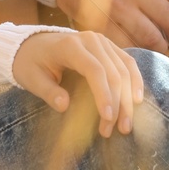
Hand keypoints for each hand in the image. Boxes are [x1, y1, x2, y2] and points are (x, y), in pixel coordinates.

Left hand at [11, 30, 145, 136]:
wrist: (32, 44)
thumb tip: (64, 106)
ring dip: (129, 97)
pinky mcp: (108, 46)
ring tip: (126, 123)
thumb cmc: (31, 63)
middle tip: (118, 129)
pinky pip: (127, 62)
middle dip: (119, 103)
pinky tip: (137, 100)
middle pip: (113, 71)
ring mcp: (102, 41)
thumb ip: (48, 92)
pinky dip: (135, 81)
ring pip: (124, 68)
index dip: (104, 94)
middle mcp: (91, 39)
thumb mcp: (32, 79)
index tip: (107, 118)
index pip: (95, 70)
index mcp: (71, 46)